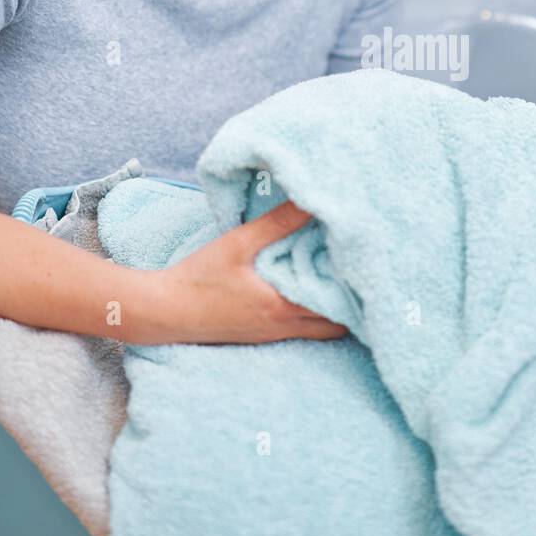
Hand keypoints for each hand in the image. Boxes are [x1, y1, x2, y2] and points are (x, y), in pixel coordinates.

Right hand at [133, 200, 349, 345]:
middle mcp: (284, 327)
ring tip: (343, 281)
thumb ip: (277, 222)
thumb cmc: (198, 278)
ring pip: (322, 330)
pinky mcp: (263, 335)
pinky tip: (312, 291)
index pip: (339, 308)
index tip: (370, 268)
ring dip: (335, 309)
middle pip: (338, 326)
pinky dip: (315, 314)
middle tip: (363, 274)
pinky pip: (302, 330)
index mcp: (283, 307)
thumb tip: (311, 200)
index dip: (359, 291)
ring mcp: (274, 335)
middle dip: (354, 304)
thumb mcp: (238, 244)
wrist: (164, 312)